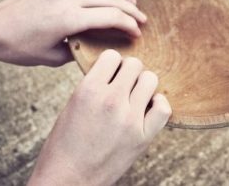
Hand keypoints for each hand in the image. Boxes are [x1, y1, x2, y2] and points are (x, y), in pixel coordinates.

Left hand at [0, 0, 146, 66]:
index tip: (138, 33)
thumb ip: (78, 51)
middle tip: (143, 20)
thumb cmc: (19, 47)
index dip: (129, 25)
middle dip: (131, 9)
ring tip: (132, 3)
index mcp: (69, 18)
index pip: (111, 17)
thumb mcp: (52, 58)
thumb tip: (97, 48)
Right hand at [28, 50, 171, 185]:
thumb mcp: (73, 105)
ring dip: (143, 85)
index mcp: (89, 89)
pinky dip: (158, 104)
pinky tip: (148, 108)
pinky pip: (163, 108)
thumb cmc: (64, 145)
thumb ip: (94, 86)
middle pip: (134, 65)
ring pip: (150, 80)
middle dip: (128, 73)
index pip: (112, 56)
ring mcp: (129, 118)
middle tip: (123, 86)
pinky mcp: (142, 137)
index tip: (110, 74)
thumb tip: (115, 72)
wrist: (68, 180)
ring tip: (135, 97)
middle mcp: (111, 100)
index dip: (112, 64)